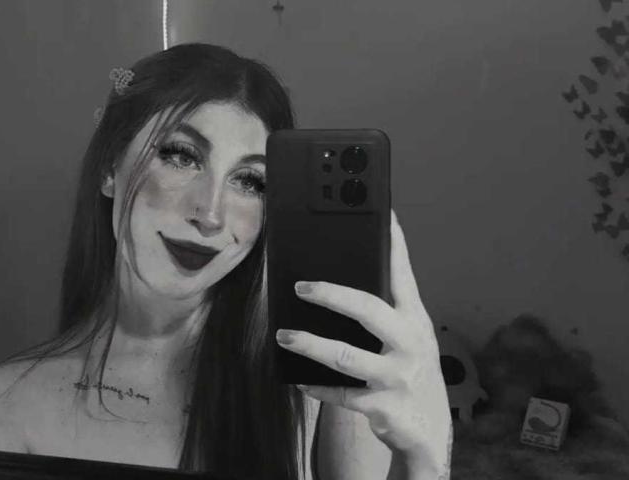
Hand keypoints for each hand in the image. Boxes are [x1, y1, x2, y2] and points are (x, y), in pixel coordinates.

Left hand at [275, 209, 451, 476]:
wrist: (429, 429)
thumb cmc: (411, 373)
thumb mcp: (408, 338)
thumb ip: (384, 314)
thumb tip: (336, 286)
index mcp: (415, 320)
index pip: (403, 274)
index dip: (394, 243)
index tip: (384, 214)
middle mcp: (411, 343)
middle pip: (369, 309)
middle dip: (331, 295)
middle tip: (301, 286)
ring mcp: (399, 377)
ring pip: (347, 356)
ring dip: (311, 345)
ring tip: (283, 336)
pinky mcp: (383, 407)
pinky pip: (341, 394)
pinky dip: (317, 386)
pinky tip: (299, 379)